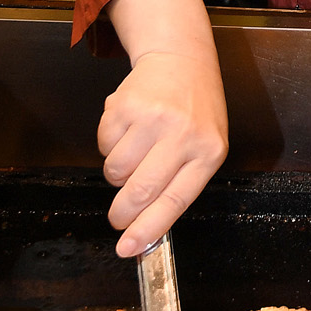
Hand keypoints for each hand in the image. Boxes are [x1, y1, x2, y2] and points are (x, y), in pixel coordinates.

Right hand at [98, 0, 227, 254]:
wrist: (182, 61)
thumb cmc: (196, 111)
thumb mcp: (206, 146)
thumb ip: (181, 183)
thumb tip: (148, 228)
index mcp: (208, 152)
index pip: (174, 202)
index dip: (148, 230)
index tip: (128, 249)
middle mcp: (182, 134)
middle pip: (140, 191)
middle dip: (122, 214)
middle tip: (117, 218)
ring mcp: (152, 118)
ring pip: (116, 171)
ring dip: (117, 172)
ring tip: (135, 152)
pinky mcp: (125, 105)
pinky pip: (103, 145)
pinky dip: (109, 145)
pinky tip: (128, 129)